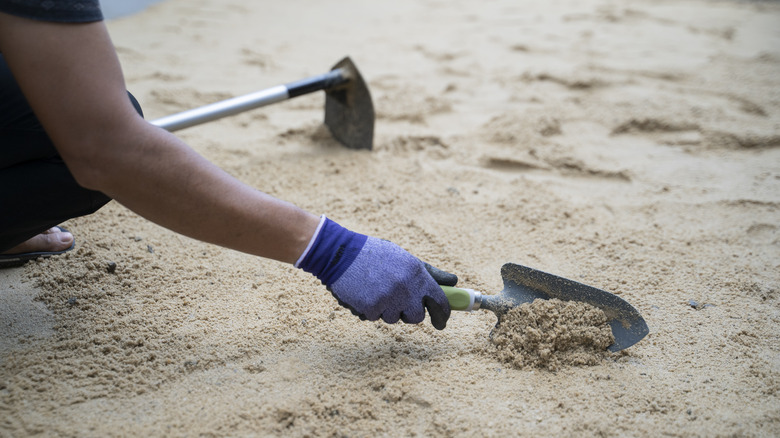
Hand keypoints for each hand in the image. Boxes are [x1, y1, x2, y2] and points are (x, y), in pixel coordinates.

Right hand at [296, 217, 455, 328]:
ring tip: (375, 289)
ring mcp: (388, 299)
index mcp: (416, 273)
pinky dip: (369, 309)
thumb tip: (454, 281)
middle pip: (416, 317)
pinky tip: (363, 292)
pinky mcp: (370, 308)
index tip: (442, 322)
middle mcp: (405, 287)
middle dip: (409, 312)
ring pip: (394, 319)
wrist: (340, 253)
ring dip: (387, 309)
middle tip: (398, 301)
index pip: (439, 301)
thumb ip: (430, 273)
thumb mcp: (405, 258)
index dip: (443, 315)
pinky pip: (375, 317)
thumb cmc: (375, 254)